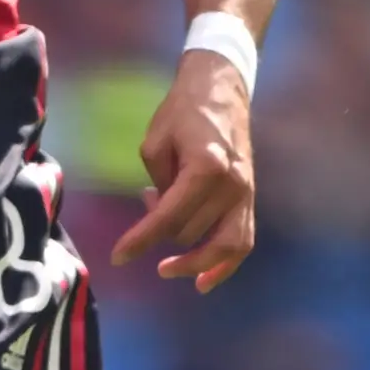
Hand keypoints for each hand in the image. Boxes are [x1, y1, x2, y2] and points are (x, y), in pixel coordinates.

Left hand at [110, 53, 256, 292]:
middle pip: (191, 232)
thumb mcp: (155, 143)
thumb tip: (159, 215)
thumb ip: (158, 185)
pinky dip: (226, 265)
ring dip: (194, 263)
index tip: (118, 257)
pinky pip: (244, 242)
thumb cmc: (183, 111)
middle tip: (146, 212)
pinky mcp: (250, 198)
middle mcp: (231, 185)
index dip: (140, 240)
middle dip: (162, 234)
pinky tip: (205, 280)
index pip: (169, 217)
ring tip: (167, 269)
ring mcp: (246, 194)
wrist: (222, 89)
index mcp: (205, 167)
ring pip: (223, 246)